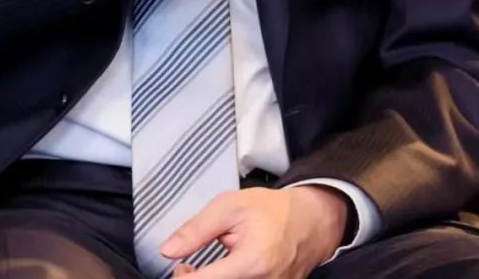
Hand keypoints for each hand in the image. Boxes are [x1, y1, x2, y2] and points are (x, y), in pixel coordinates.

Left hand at [161, 186, 348, 278]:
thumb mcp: (229, 207)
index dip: (184, 278)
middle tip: (187, 268)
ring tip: (206, 269)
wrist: (310, 221)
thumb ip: (196, 230)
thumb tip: (167, 250)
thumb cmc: (271, 211)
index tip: (179, 268)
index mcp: (250, 264)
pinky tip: (225, 273)